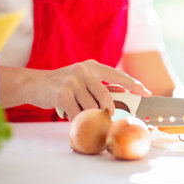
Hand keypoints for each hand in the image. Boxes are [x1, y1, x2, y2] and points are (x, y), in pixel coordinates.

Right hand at [3, 60, 150, 119]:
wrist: (35, 84)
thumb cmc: (64, 84)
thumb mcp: (84, 80)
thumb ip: (102, 86)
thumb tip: (124, 93)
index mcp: (93, 65)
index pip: (118, 75)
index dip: (134, 84)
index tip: (147, 92)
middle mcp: (84, 70)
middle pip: (106, 96)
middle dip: (108, 109)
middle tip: (105, 115)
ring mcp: (72, 80)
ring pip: (91, 107)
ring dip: (87, 114)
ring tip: (78, 111)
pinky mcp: (62, 92)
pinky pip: (77, 112)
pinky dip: (75, 117)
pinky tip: (68, 113)